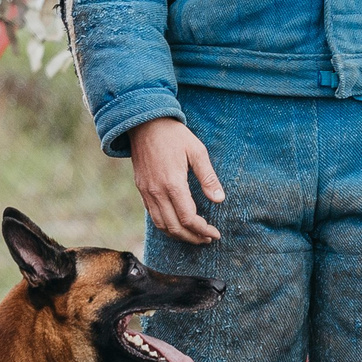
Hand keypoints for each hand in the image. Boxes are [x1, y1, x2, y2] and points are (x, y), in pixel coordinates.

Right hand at [129, 117, 224, 243]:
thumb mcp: (197, 151)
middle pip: (175, 228)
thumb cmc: (173, 135)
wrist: (144, 123)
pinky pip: (153, 215)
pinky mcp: (141, 189)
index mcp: (173, 184)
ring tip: (194, 236)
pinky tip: (178, 223)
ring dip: (179, 235)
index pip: (189, 219)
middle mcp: (157, 192)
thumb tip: (219, 199)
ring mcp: (147, 192)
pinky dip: (166, 226)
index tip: (215, 233)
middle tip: (207, 239)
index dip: (203, 230)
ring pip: (161, 225)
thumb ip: (208, 177)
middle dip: (193, 237)